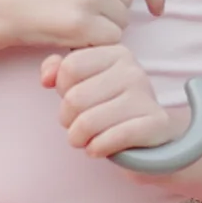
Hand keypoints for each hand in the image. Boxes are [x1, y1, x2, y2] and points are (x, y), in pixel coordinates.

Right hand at [0, 0, 165, 53]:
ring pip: (120, 24)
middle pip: (127, 3)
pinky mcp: (82, 22)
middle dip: (108, 11)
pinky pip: (108, 41)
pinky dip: (93, 44)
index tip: (156, 8)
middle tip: (74, 8)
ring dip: (100, 29)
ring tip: (69, 18)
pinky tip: (70, 34)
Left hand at [41, 42, 185, 158]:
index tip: (73, 99)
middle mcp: (132, 70)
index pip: (69, 67)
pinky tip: (98, 149)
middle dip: (67, 119)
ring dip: (78, 138)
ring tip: (86, 139)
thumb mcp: (85, 82)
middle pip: (74, 98)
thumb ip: (59, 71)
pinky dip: (97, 148)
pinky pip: (110, 139)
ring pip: (87, 122)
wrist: (152, 133)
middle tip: (77, 125)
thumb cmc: (111, 105)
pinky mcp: (155, 123)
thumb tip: (46, 78)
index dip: (62, 90)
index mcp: (115, 53)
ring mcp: (145, 96)